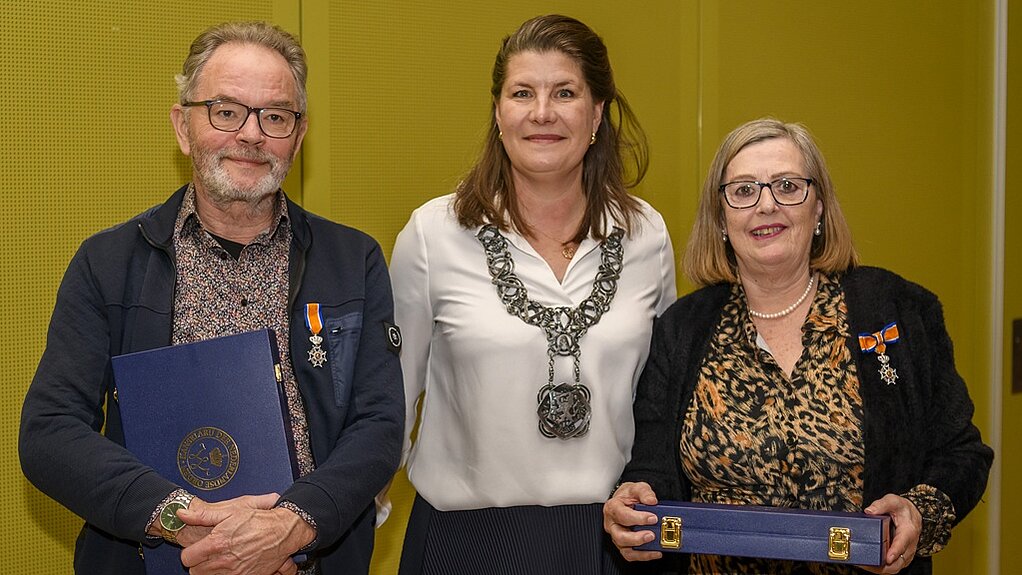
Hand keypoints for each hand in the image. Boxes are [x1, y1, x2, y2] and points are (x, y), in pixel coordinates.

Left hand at [178, 494, 314, 574]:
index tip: (196, 548)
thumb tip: (182, 514)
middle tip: (207, 553)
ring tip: (220, 558)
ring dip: (211, 570)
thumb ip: (203, 515)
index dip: (190, 552)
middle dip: (199, 562)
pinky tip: (231, 564)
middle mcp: (224, 561)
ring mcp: (235, 572)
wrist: (283, 531)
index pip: (187, 558)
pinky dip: (225, 574)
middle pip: (195, 571)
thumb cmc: (259, 520)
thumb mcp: (231, 510)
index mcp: (216, 543)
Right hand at [603, 481, 662, 561]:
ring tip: (655, 547)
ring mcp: (617, 536)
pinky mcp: (623, 545)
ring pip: (625, 549)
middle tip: (652, 535)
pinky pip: (631, 555)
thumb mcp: (637, 488)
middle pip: (620, 536)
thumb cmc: (629, 496)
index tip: (652, 517)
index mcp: (612, 508)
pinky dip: (644, 556)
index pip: (622, 515)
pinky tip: (655, 552)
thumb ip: (644, 492)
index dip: (638, 518)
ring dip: (641, 550)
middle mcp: (612, 524)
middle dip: (637, 538)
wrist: (625, 501)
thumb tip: (651, 501)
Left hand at [857, 493, 921, 573]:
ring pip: (894, 568)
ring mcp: (905, 554)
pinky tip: (868, 565)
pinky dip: (881, 569)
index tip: (887, 558)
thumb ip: (881, 504)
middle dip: (883, 567)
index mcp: (908, 532)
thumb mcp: (893, 501)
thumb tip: (869, 511)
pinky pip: (892, 567)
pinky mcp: (901, 558)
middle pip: (898, 562)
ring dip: (880, 569)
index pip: (902, 544)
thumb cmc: (903, 509)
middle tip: (866, 564)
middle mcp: (909, 546)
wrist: (913, 515)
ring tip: (863, 565)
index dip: (894, 552)